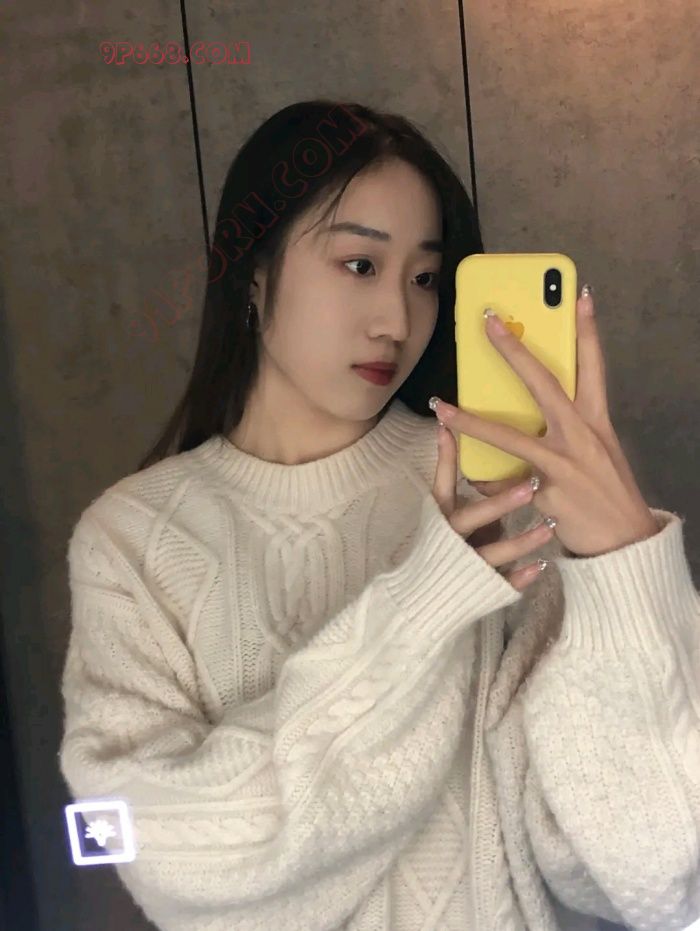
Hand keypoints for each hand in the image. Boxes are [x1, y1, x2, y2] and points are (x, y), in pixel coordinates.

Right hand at [432, 427, 552, 591]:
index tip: (450, 430)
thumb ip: (470, 491)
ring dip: (521, 541)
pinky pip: (502, 583)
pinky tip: (541, 566)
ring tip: (550, 527)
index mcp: (441, 518)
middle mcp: (451, 539)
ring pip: (492, 552)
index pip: (442, 486)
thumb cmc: (447, 545)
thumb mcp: (452, 514)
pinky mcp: (481, 588)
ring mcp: (466, 564)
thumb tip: (486, 449)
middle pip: (471, 518)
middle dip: (499, 503)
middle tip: (531, 486)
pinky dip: (520, 576)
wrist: (429, 598)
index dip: (446, 459)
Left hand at [433, 287, 658, 557]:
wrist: (624, 543)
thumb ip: (566, 431)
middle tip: (489, 320)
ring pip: (509, 438)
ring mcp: (564, 464)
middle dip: (513, 350)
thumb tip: (530, 417)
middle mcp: (582, 435)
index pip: (593, 366)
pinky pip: (506, 485)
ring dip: (471, 423)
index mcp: (596, 421)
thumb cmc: (605, 494)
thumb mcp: (594, 453)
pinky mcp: (548, 492)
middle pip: (544, 383)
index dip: (587, 330)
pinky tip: (475, 484)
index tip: (580, 294)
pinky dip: (490, 485)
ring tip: (442, 409)